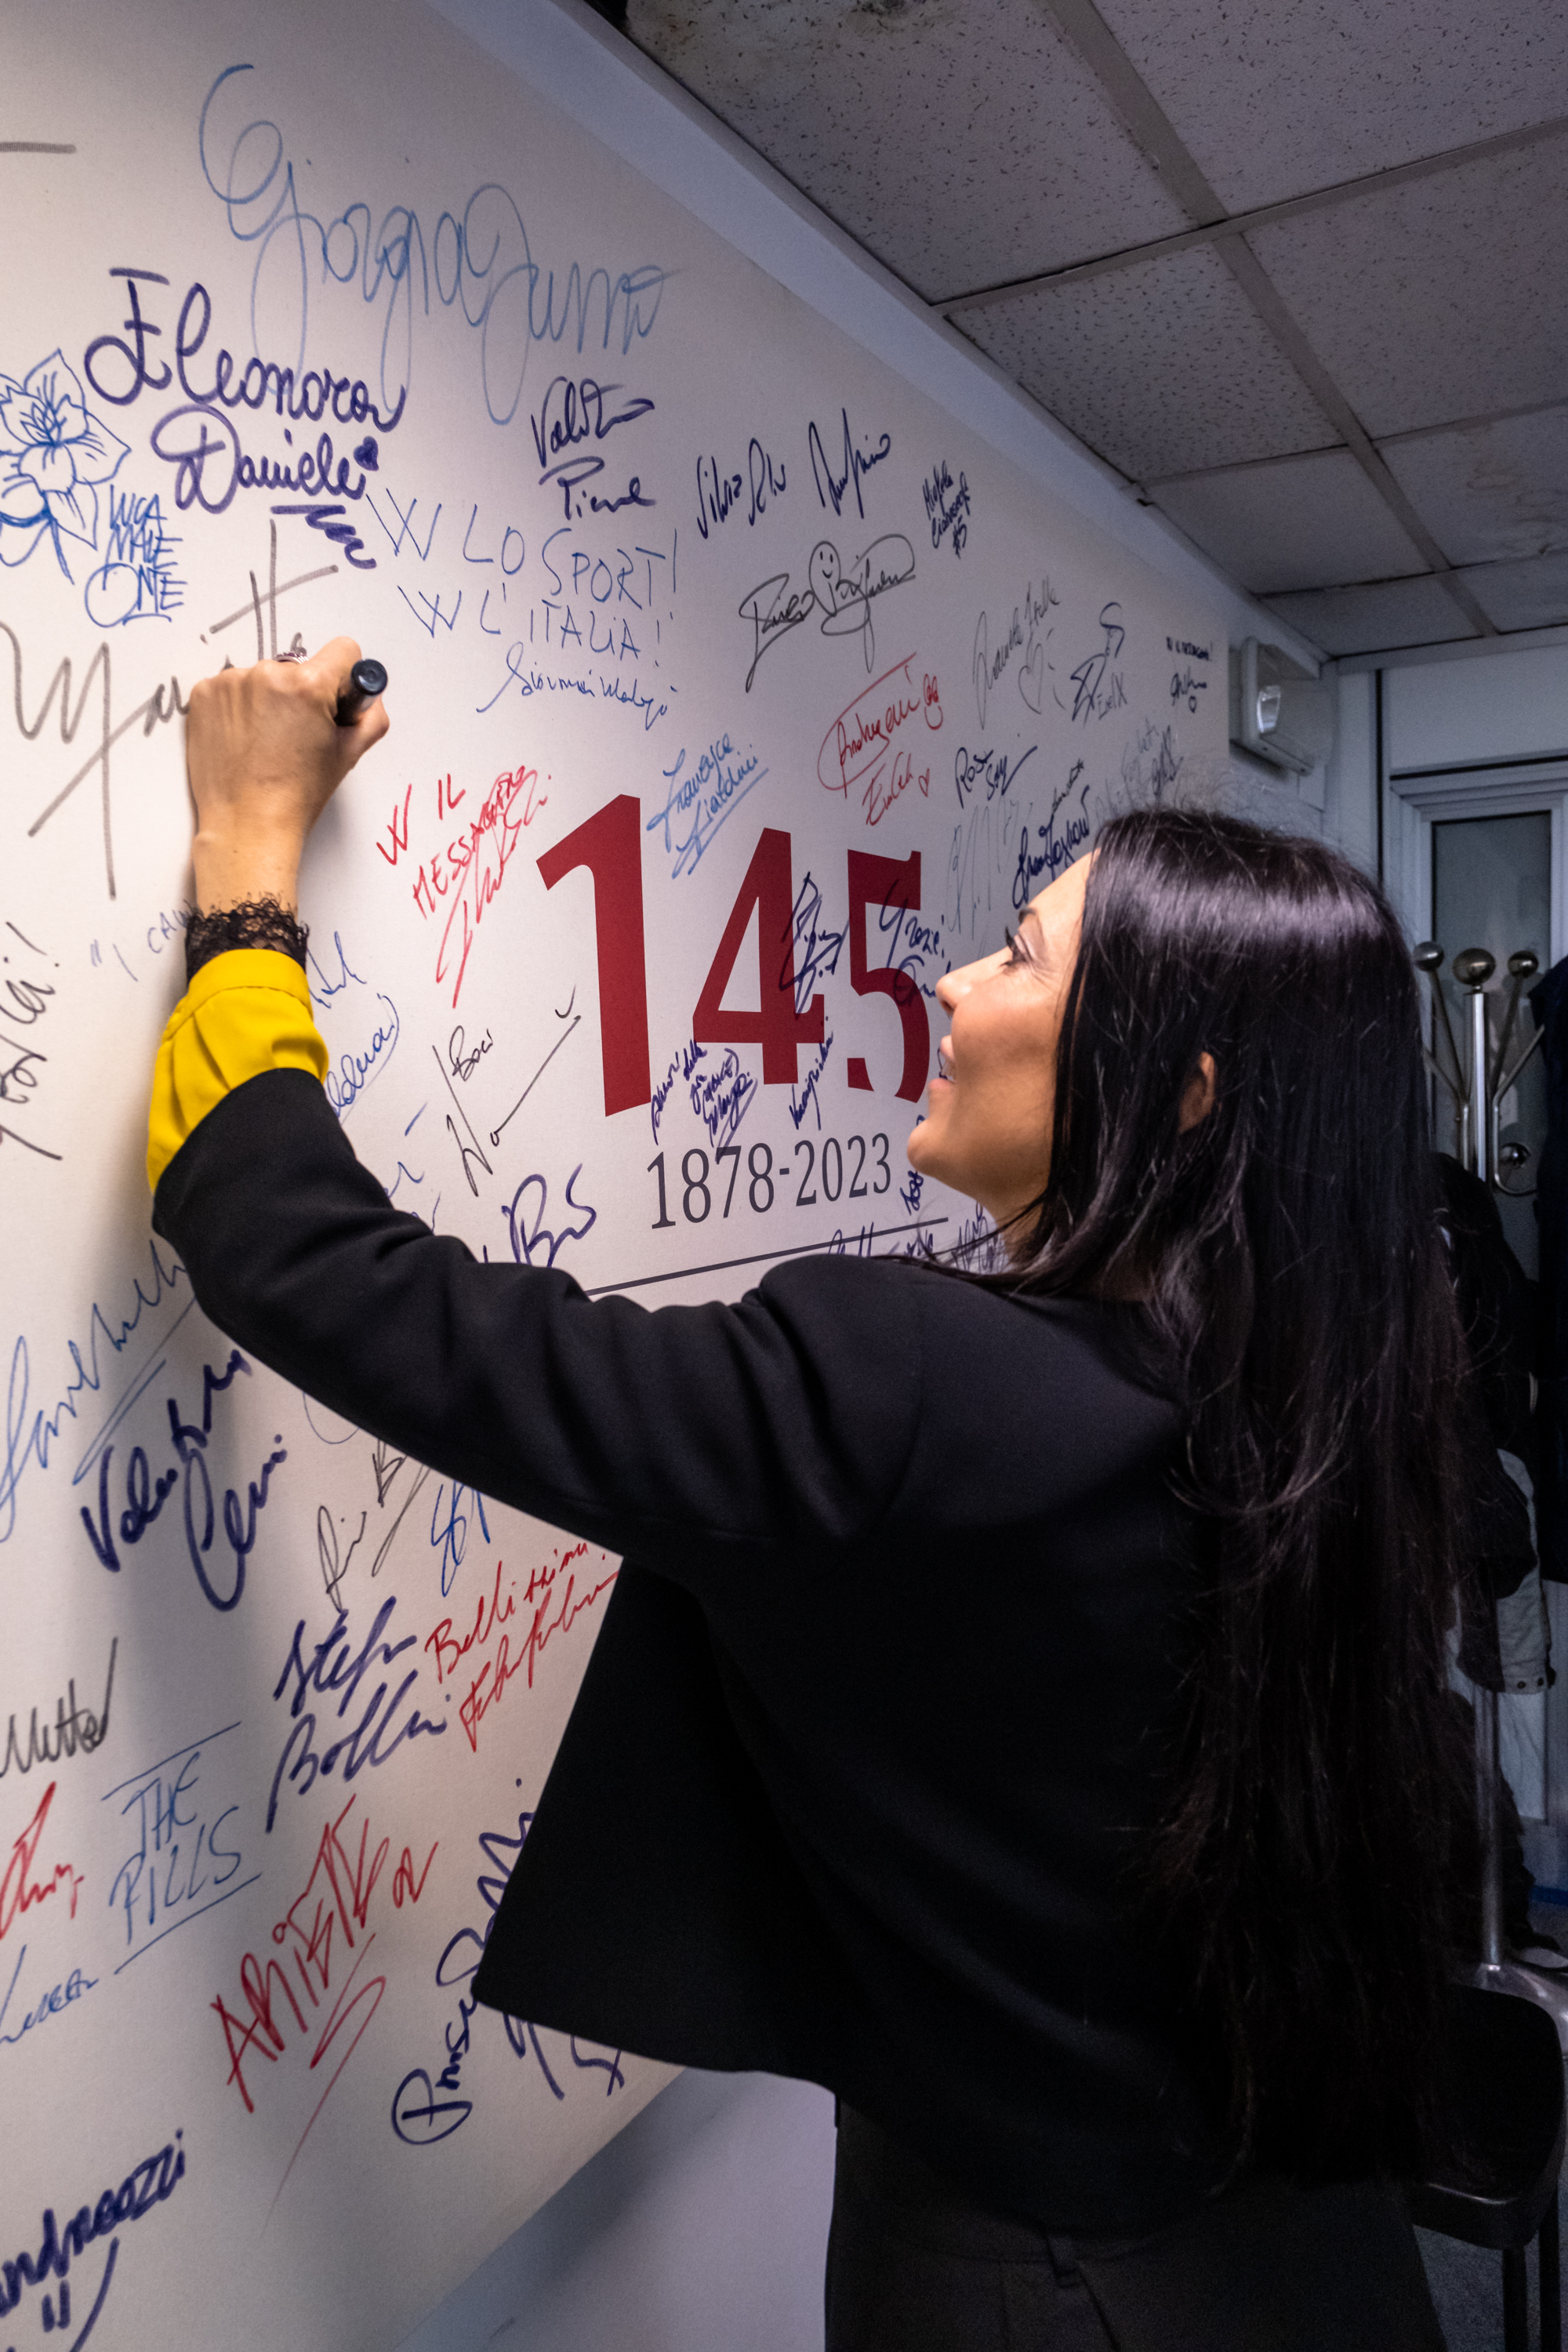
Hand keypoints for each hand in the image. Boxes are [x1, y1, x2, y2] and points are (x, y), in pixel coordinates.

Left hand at [184, 638, 389, 911]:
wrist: (246, 824)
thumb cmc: (295, 796)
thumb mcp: (349, 754)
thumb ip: (371, 714)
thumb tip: (367, 692)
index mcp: (308, 685)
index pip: (343, 650)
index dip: (344, 679)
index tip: (334, 702)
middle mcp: (267, 674)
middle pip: (300, 668)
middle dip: (302, 696)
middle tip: (297, 738)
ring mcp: (230, 682)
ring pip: (265, 678)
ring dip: (268, 702)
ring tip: (267, 743)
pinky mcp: (204, 694)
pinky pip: (232, 688)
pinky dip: (239, 709)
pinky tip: (244, 740)